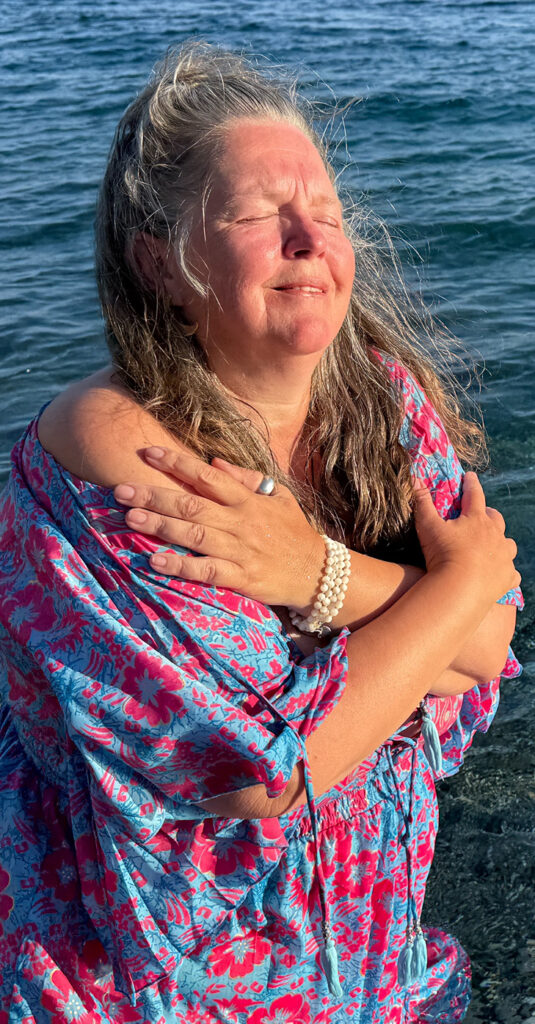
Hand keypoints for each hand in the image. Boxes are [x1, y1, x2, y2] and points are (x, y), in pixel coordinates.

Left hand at [114, 447, 324, 608]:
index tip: (146, 453)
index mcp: (247, 500)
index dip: (175, 463)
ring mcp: (240, 550)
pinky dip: (180, 566)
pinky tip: (155, 561)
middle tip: (120, 489)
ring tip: (130, 518)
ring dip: (160, 526)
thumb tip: (213, 461)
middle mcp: (241, 522)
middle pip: (192, 504)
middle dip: (154, 496)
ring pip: (194, 535)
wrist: (317, 573)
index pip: (206, 475)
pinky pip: (206, 571)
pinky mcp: (241, 578)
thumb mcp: (278, 496)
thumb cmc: (293, 532)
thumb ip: (246, 478)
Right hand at [413, 472, 520, 603]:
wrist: (460, 589)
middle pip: (496, 519)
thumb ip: (422, 503)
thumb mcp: (427, 527)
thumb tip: (414, 479)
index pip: (474, 495)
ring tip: (492, 546)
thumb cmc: (443, 555)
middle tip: (482, 515)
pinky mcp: (507, 577)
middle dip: (489, 515)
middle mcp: (495, 535)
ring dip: (500, 542)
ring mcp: (504, 557)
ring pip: (508, 545)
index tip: (470, 477)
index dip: (471, 484)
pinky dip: (506, 571)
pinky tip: (500, 573)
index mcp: (476, 519)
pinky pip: (512, 573)